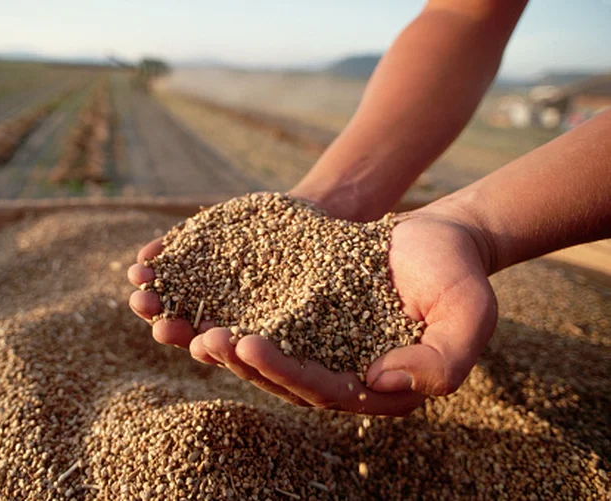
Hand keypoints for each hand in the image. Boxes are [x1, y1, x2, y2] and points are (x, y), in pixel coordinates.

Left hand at [128, 206, 496, 415]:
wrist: (438, 237)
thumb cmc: (456, 272)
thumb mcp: (468, 313)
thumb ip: (443, 360)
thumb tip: (381, 383)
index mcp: (369, 385)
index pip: (317, 388)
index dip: (279, 369)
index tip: (246, 343)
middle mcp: (333, 368)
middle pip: (274, 372)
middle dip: (233, 357)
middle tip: (197, 337)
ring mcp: (309, 339)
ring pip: (253, 345)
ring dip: (210, 336)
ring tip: (172, 320)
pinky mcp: (293, 308)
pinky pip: (249, 310)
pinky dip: (215, 303)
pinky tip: (182, 291)